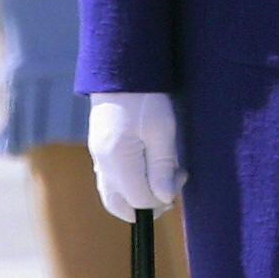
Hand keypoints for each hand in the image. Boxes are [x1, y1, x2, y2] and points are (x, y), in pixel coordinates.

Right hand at [90, 92, 182, 220]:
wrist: (120, 71)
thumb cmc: (146, 98)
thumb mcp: (163, 130)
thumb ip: (162, 167)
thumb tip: (164, 198)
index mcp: (119, 161)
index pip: (141, 201)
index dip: (163, 199)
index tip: (180, 177)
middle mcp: (103, 165)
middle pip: (121, 207)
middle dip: (148, 205)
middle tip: (170, 188)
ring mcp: (98, 159)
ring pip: (113, 196)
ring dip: (137, 196)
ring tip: (160, 175)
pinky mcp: (98, 151)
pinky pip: (110, 181)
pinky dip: (128, 184)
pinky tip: (146, 165)